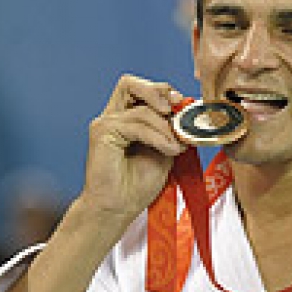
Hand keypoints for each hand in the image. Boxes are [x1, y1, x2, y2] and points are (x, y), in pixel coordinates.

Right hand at [81, 74, 186, 224]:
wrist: (119, 207)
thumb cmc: (139, 183)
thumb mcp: (165, 149)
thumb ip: (172, 130)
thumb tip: (189, 112)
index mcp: (127, 117)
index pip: (142, 89)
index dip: (163, 91)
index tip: (182, 103)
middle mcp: (114, 116)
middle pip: (130, 83)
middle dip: (157, 91)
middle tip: (174, 108)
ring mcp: (106, 124)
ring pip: (141, 109)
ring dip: (165, 127)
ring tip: (176, 146)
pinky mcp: (102, 133)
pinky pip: (137, 125)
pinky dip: (158, 137)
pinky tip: (169, 150)